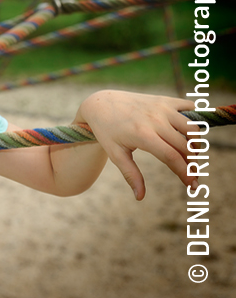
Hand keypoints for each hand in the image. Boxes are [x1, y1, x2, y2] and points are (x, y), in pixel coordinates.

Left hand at [76, 90, 198, 200]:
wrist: (101, 104)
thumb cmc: (107, 131)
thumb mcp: (115, 154)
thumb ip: (130, 175)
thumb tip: (140, 197)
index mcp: (142, 135)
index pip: (172, 157)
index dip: (185, 173)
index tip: (191, 186)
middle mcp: (155, 120)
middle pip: (185, 146)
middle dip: (193, 164)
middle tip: (192, 176)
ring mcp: (161, 107)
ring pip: (192, 128)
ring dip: (196, 144)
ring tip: (189, 156)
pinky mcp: (164, 99)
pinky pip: (190, 107)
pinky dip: (195, 120)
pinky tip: (189, 133)